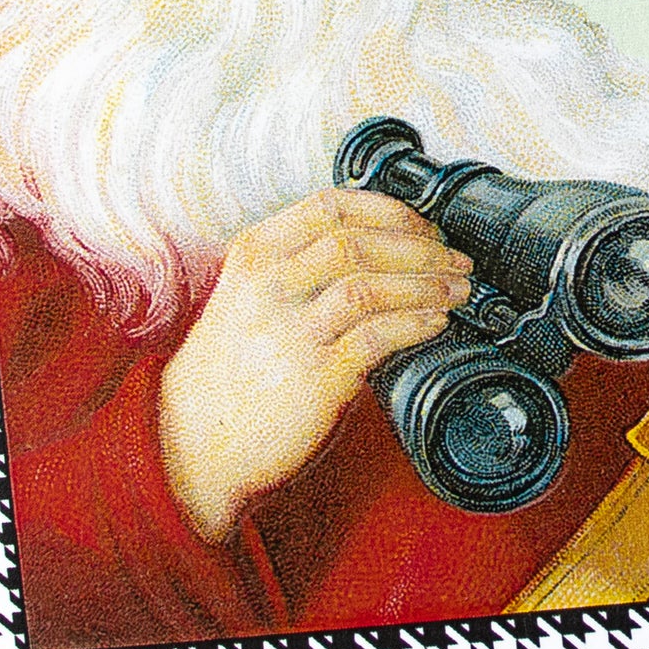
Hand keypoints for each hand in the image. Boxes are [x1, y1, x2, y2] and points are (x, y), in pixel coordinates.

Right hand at [158, 188, 473, 539]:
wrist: (192, 443)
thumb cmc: (234, 368)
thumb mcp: (250, 297)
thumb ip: (300, 267)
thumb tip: (386, 247)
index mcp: (255, 254)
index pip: (331, 205)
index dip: (389, 209)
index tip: (424, 223)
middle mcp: (268, 285)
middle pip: (359, 241)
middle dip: (420, 247)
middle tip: (455, 259)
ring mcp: (289, 330)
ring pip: (371, 284)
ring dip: (427, 283)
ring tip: (456, 290)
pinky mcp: (314, 377)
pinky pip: (378, 336)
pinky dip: (415, 323)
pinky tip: (434, 323)